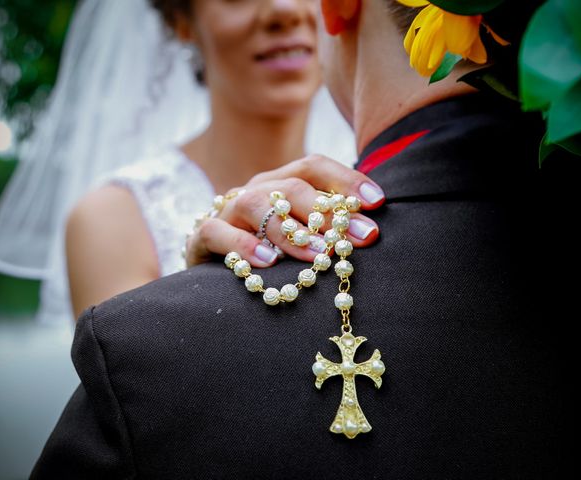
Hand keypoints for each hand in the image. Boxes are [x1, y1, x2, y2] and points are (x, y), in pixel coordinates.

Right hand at [185, 154, 384, 267]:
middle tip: (363, 237)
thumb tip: (369, 231)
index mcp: (280, 183)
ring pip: (256, 204)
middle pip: (292, 186)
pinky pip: (218, 232)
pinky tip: (268, 262)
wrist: (213, 271)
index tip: (377, 201)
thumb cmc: (269, 253)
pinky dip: (244, 245)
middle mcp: (256, 190)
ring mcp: (228, 210)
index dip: (346, 179)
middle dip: (330, 213)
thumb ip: (325, 229)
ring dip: (290, 229)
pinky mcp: (203, 236)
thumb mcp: (299, 237)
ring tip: (317, 252)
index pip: (314, 166)